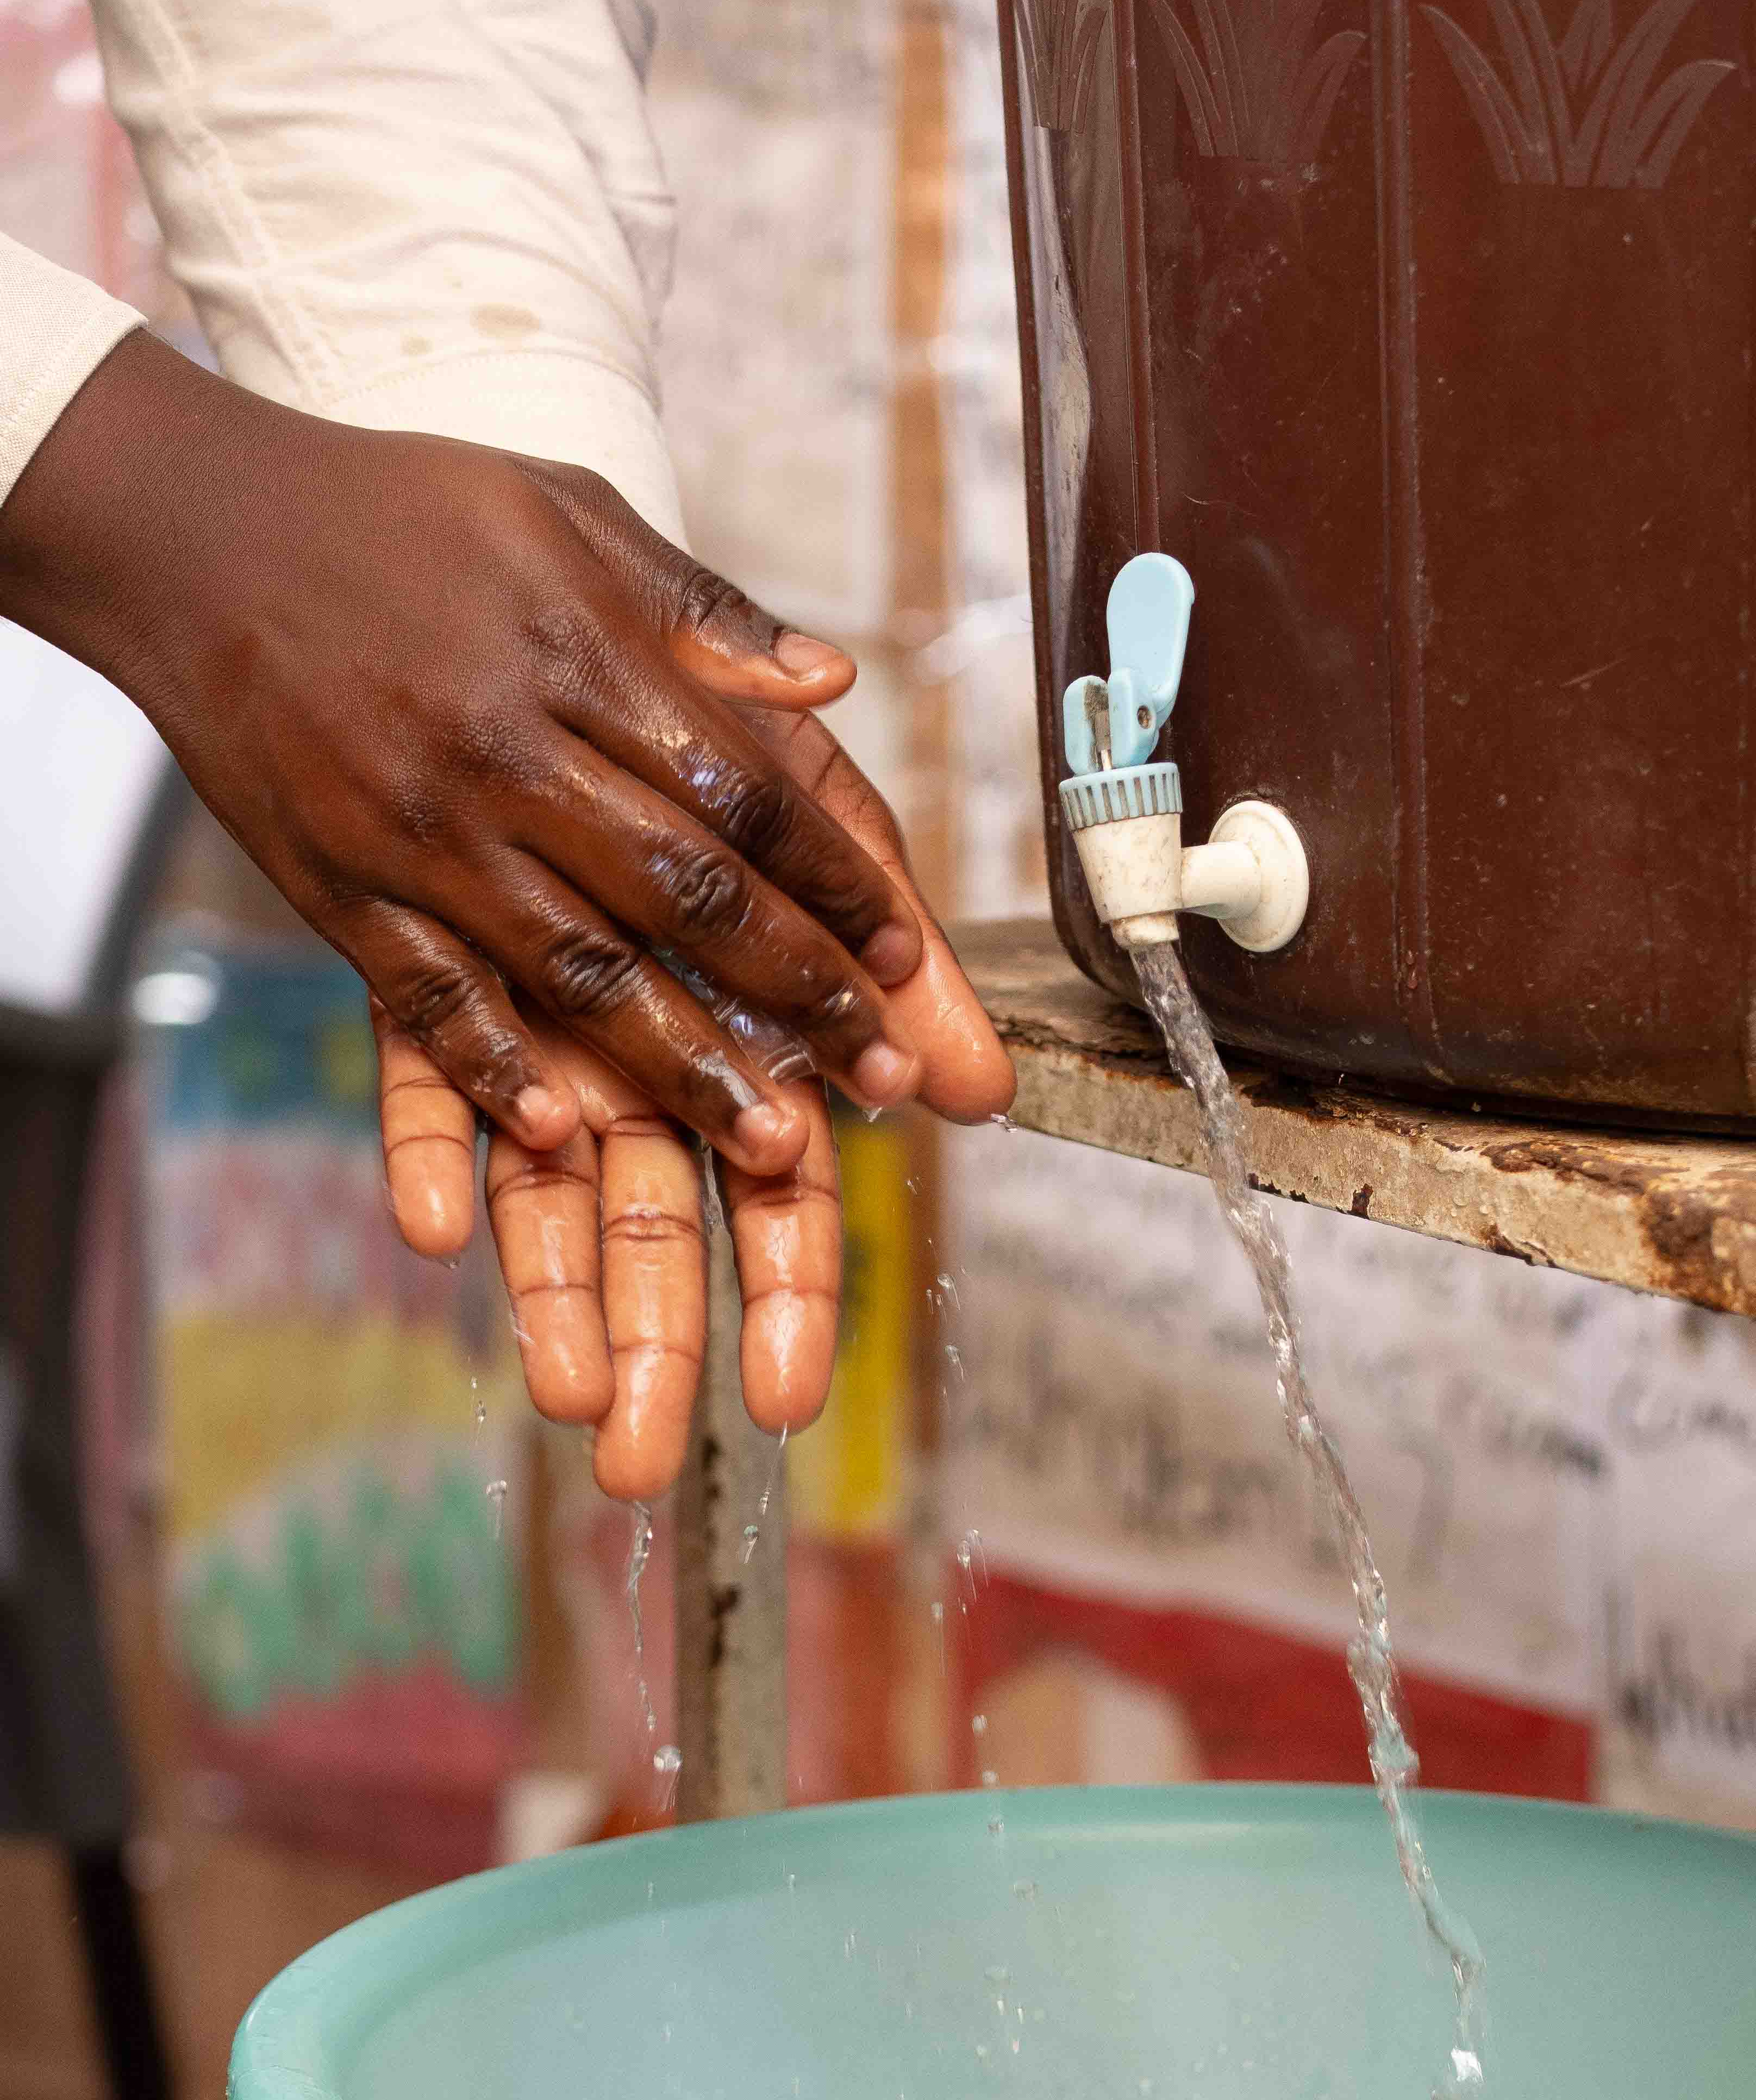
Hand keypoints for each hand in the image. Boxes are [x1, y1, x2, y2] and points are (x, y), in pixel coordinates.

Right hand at [0, 332, 932, 1170]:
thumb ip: (703, 608)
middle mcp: (511, 753)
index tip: (906, 953)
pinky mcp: (336, 885)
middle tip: (889, 1076)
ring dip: (688, 1067)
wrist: (194, 530)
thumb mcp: (569, 510)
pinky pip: (426, 999)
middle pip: (690, 896)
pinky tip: (560, 1139)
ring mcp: (420, 829)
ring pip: (580, 970)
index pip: (750, 791)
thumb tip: (834, 681)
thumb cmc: (406, 513)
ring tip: (777, 1146)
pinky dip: (493, 1071)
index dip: (839, 881)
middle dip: (804, 994)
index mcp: (584, 656)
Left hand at [378, 660, 1014, 1493]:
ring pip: (545, 1196)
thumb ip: (893, 960)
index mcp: (744, 1040)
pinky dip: (432, 1149)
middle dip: (660, 1345)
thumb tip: (984, 1090)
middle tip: (645, 1464)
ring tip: (562, 1399)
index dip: (787, 1292)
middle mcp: (643, 1058)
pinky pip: (427, 1082)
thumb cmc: (697, 753)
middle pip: (661, 1225)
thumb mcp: (818, 838)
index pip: (779, 1193)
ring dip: (549, 1297)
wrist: (522, 635)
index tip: (788, 1398)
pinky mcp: (429, 987)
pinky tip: (435, 1223)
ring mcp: (536, 1034)